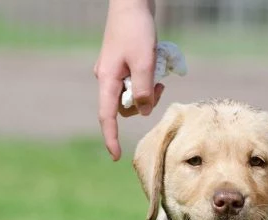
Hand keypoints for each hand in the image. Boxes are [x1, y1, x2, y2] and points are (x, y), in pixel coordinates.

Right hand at [95, 0, 164, 160]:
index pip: (107, 117)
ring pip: (133, 95)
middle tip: (161, 86)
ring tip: (160, 74)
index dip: (111, 138)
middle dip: (145, 103)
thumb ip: (144, 91)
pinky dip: (148, 80)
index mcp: (107, 79)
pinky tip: (156, 67)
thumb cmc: (137, 30)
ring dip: (149, 91)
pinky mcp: (122, 65)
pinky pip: (136, 82)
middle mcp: (107, 78)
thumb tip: (143, 112)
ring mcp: (114, 71)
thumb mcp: (145, 62)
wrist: (132, 3)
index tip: (116, 156)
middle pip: (126, 107)